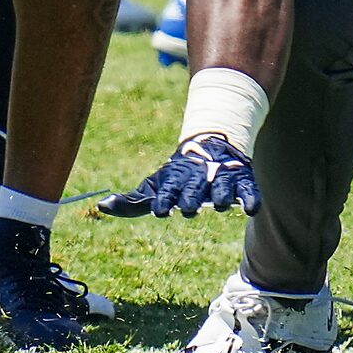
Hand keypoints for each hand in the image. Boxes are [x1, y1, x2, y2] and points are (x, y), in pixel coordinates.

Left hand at [97, 135, 260, 218]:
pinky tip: (250, 208)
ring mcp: (221, 177)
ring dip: (221, 196)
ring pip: (222, 188)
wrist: (209, 142)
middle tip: (187, 209)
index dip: (163, 199)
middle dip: (190, 199)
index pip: (167, 190)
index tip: (159, 210)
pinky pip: (248, 189)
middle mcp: (198, 178)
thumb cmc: (178, 175)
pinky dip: (250, 197)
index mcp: (176, 179)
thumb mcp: (155, 186)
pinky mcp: (241, 178)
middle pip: (194, 190)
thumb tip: (102, 207)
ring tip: (221, 204)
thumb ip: (131, 203)